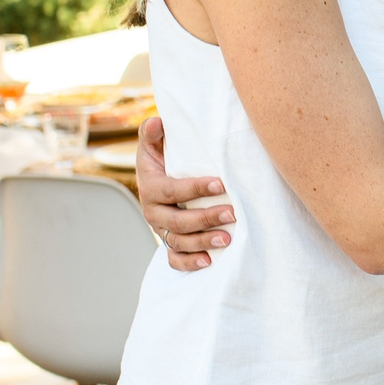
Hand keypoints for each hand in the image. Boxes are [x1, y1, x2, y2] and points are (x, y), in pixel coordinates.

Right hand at [136, 114, 234, 271]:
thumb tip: (158, 121)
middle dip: (205, 218)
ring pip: (178, 241)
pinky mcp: (169, 243)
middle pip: (176, 221)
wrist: (158, 181)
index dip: (194, 188)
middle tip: (232, 213)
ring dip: (202, 242)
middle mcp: (153, 211)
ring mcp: (161, 230)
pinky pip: (174, 259)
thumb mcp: (154, 146)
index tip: (220, 184)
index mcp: (150, 187)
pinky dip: (189, 263)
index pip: (171, 190)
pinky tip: (209, 261)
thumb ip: (153, 133)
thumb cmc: (162, 160)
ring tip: (226, 239)